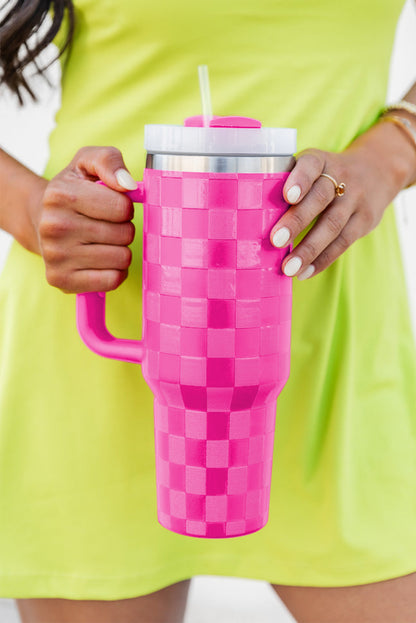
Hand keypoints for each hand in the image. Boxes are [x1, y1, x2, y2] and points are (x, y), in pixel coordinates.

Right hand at [36, 146, 136, 292]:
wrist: (41, 219)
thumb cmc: (73, 190)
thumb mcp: (87, 162)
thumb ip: (110, 160)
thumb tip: (128, 185)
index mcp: (60, 195)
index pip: (122, 208)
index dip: (124, 207)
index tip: (111, 205)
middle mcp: (53, 227)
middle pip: (124, 234)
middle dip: (123, 228)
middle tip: (105, 224)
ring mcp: (55, 256)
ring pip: (122, 258)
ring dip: (120, 250)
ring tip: (102, 241)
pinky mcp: (61, 280)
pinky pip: (113, 280)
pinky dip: (114, 271)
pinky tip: (100, 260)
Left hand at [269, 119, 415, 279]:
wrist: (376, 171)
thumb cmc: (324, 176)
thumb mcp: (311, 168)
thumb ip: (287, 184)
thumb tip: (250, 219)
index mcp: (320, 161)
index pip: (311, 165)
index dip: (300, 180)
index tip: (287, 196)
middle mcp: (341, 176)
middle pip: (320, 198)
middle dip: (296, 221)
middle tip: (275, 241)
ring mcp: (356, 199)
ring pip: (333, 225)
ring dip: (309, 250)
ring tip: (288, 268)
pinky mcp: (366, 220)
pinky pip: (343, 243)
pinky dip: (322, 260)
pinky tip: (305, 272)